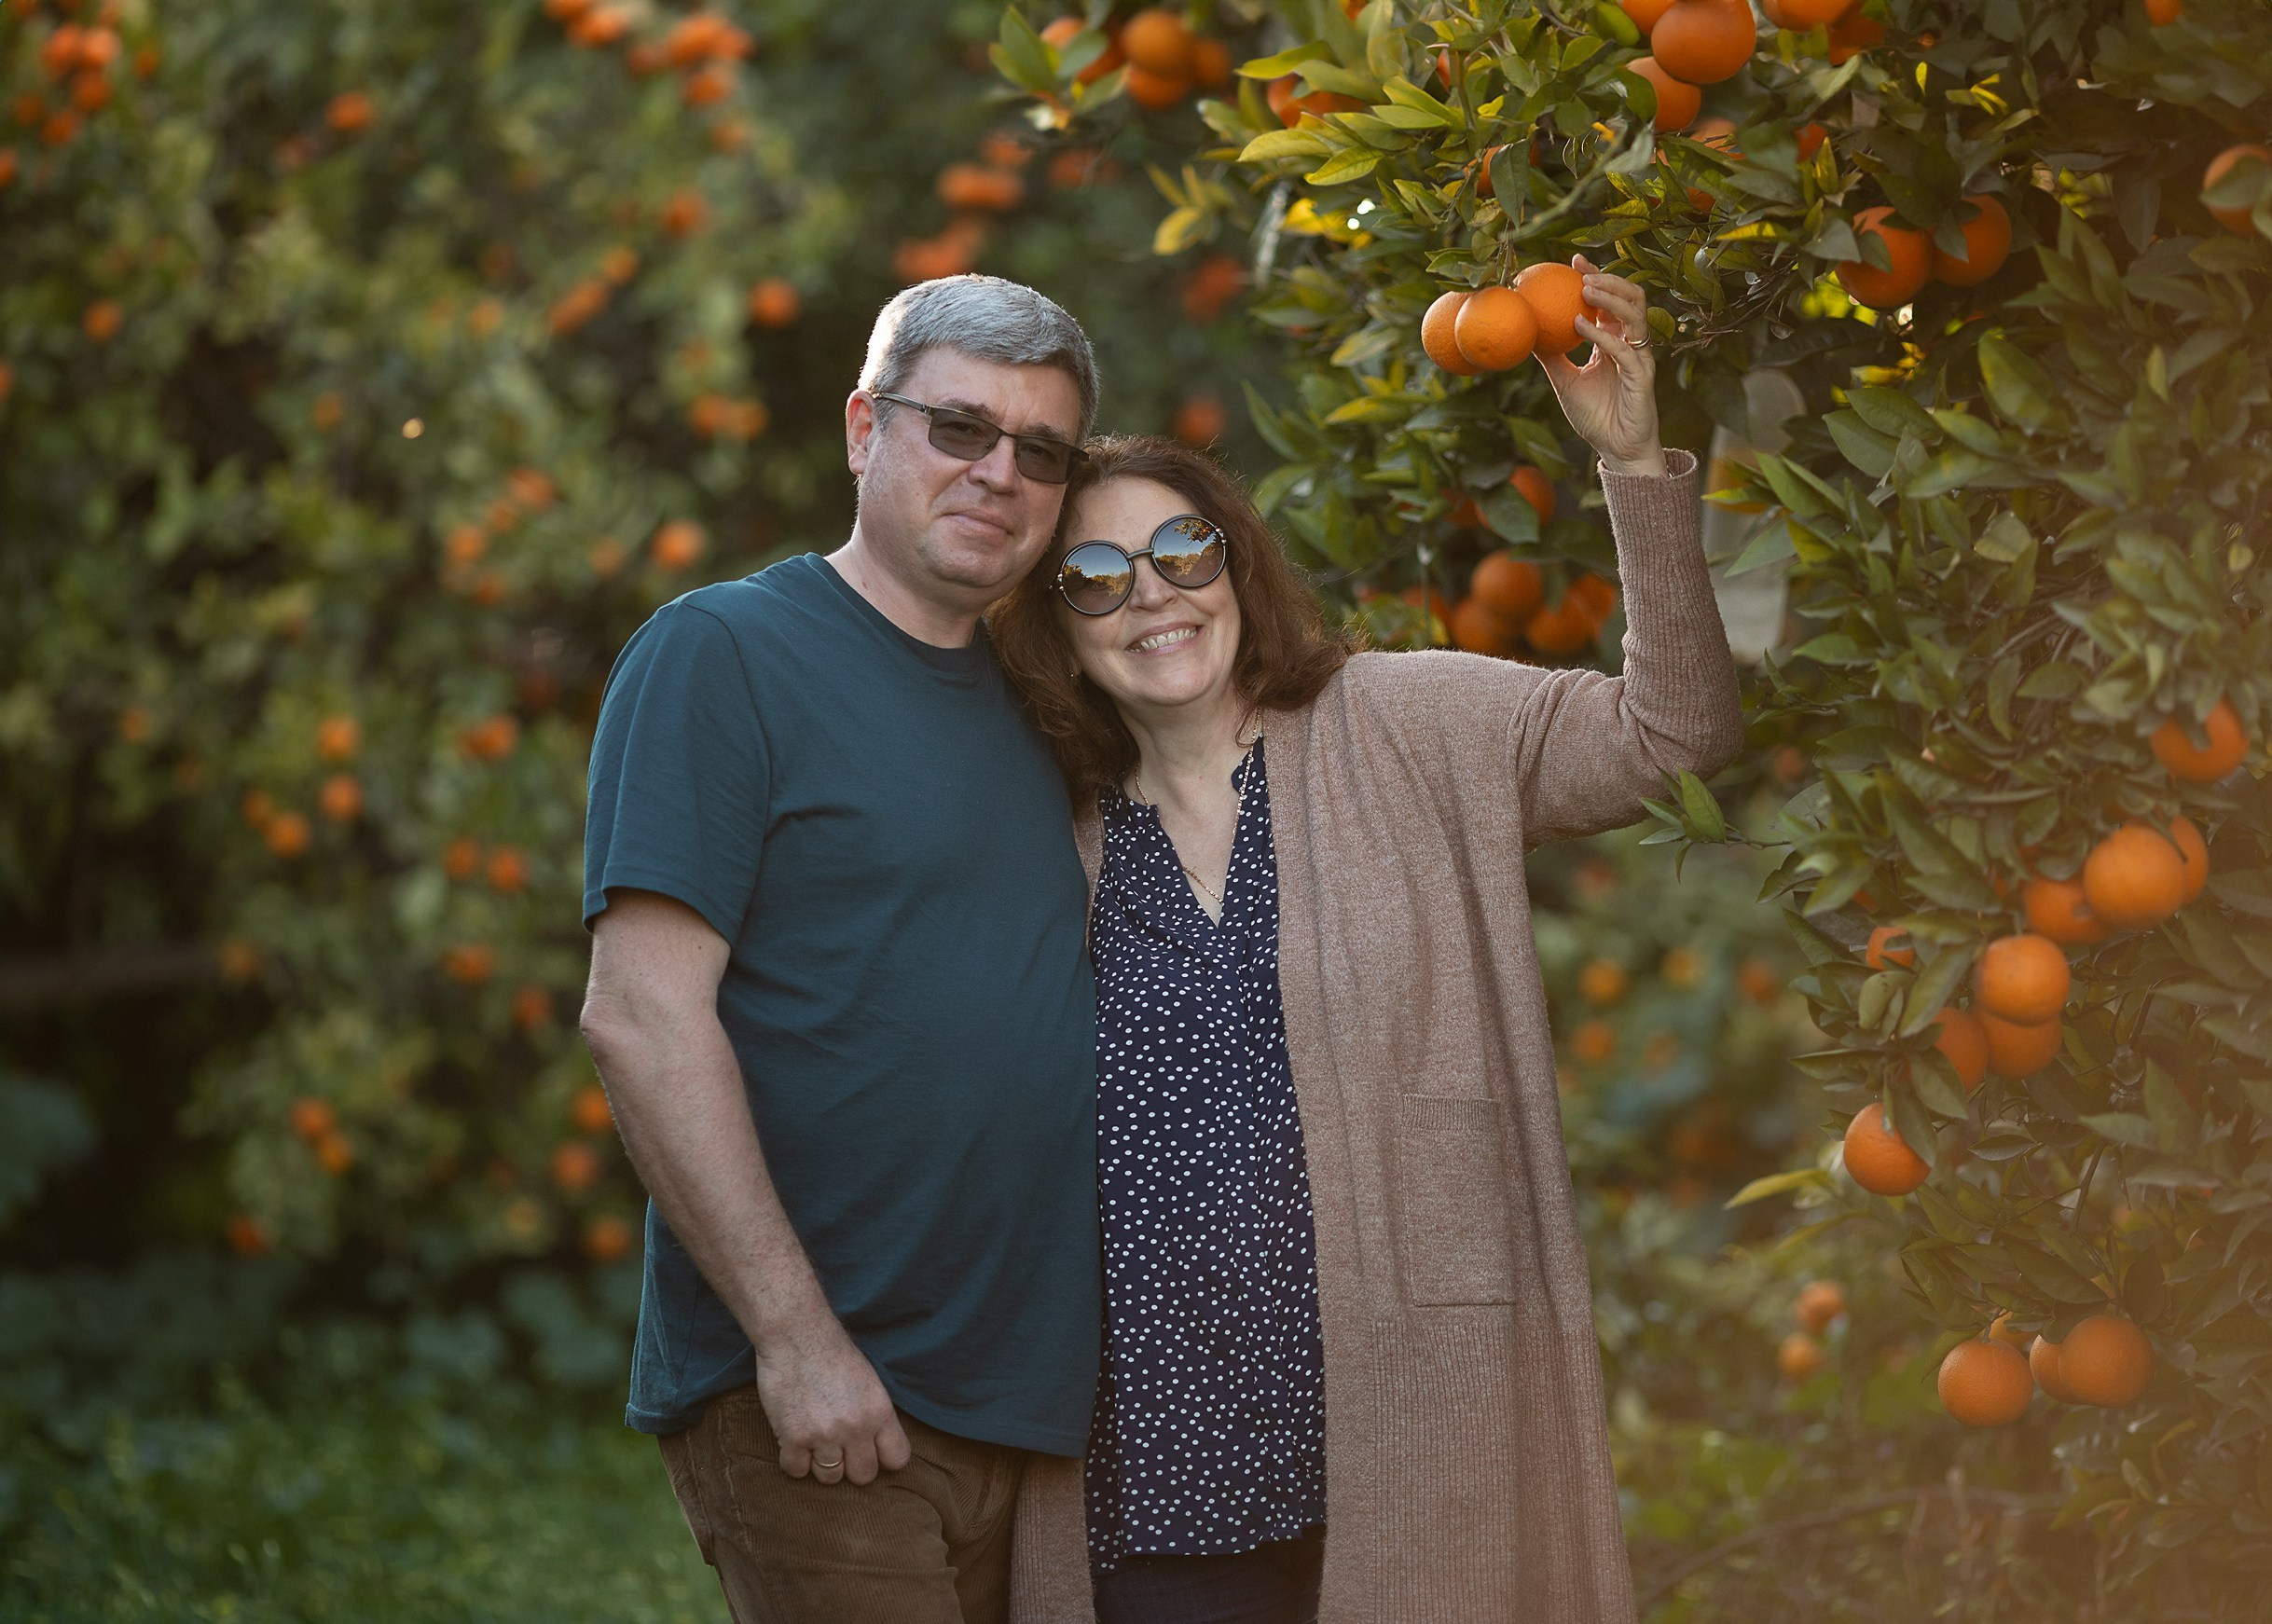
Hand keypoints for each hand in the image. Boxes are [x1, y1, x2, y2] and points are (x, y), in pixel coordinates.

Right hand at [753, 1318, 911, 1486]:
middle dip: (852, 1466)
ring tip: (815, 1441)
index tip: (871, 1453)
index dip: (884, 1459)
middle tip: (839, 1449)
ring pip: (830, 1478)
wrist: (797, 1336)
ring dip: (821, 1464)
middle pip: (864, 1476)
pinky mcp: (794, 1438)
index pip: (898, 1459)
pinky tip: (794, 1441)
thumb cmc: (833, 1354)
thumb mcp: (870, 1382)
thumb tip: (878, 1447)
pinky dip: (794, 1460)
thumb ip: (875, 1416)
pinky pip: (796, 1470)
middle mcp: (856, 1428)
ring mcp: (824, 1435)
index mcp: (880, 1412)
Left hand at [1537, 255, 1667, 476]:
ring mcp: (1640, 358)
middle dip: (1609, 279)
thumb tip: (1526, 333)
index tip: (1574, 261)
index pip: (1611, 300)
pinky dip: (1601, 333)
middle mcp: (1630, 344)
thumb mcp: (1565, 381)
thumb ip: (1552, 356)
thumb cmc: (1596, 417)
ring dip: (1610, 298)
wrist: (1615, 450)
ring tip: (1585, 289)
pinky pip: (1624, 348)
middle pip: (1631, 298)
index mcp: (1615, 342)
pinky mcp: (1642, 377)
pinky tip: (1579, 325)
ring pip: (1635, 315)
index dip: (1597, 277)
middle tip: (1582, 270)